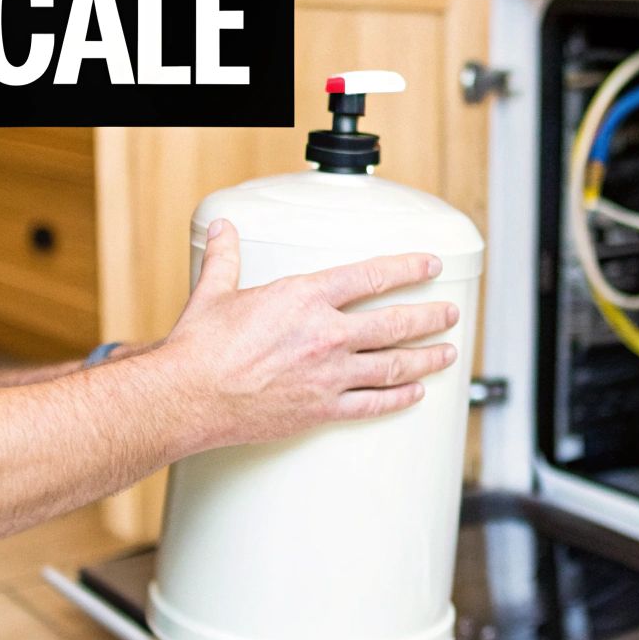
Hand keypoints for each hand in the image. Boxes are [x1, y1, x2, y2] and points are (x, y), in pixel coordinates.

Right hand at [154, 218, 460, 451]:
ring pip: (393, 366)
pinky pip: (372, 404)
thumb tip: (223, 230)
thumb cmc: (200, 347)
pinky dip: (398, 399)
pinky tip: (414, 394)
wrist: (189, 396)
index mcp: (305, 298)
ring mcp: (328, 375)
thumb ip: (226, 258)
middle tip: (449, 314)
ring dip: (425, 359)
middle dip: (429, 317)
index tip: (430, 265)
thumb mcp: (215, 291)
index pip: (372, 277)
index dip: (408, 268)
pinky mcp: (321, 410)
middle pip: (395, 324)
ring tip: (447, 354)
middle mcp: (325, 334)